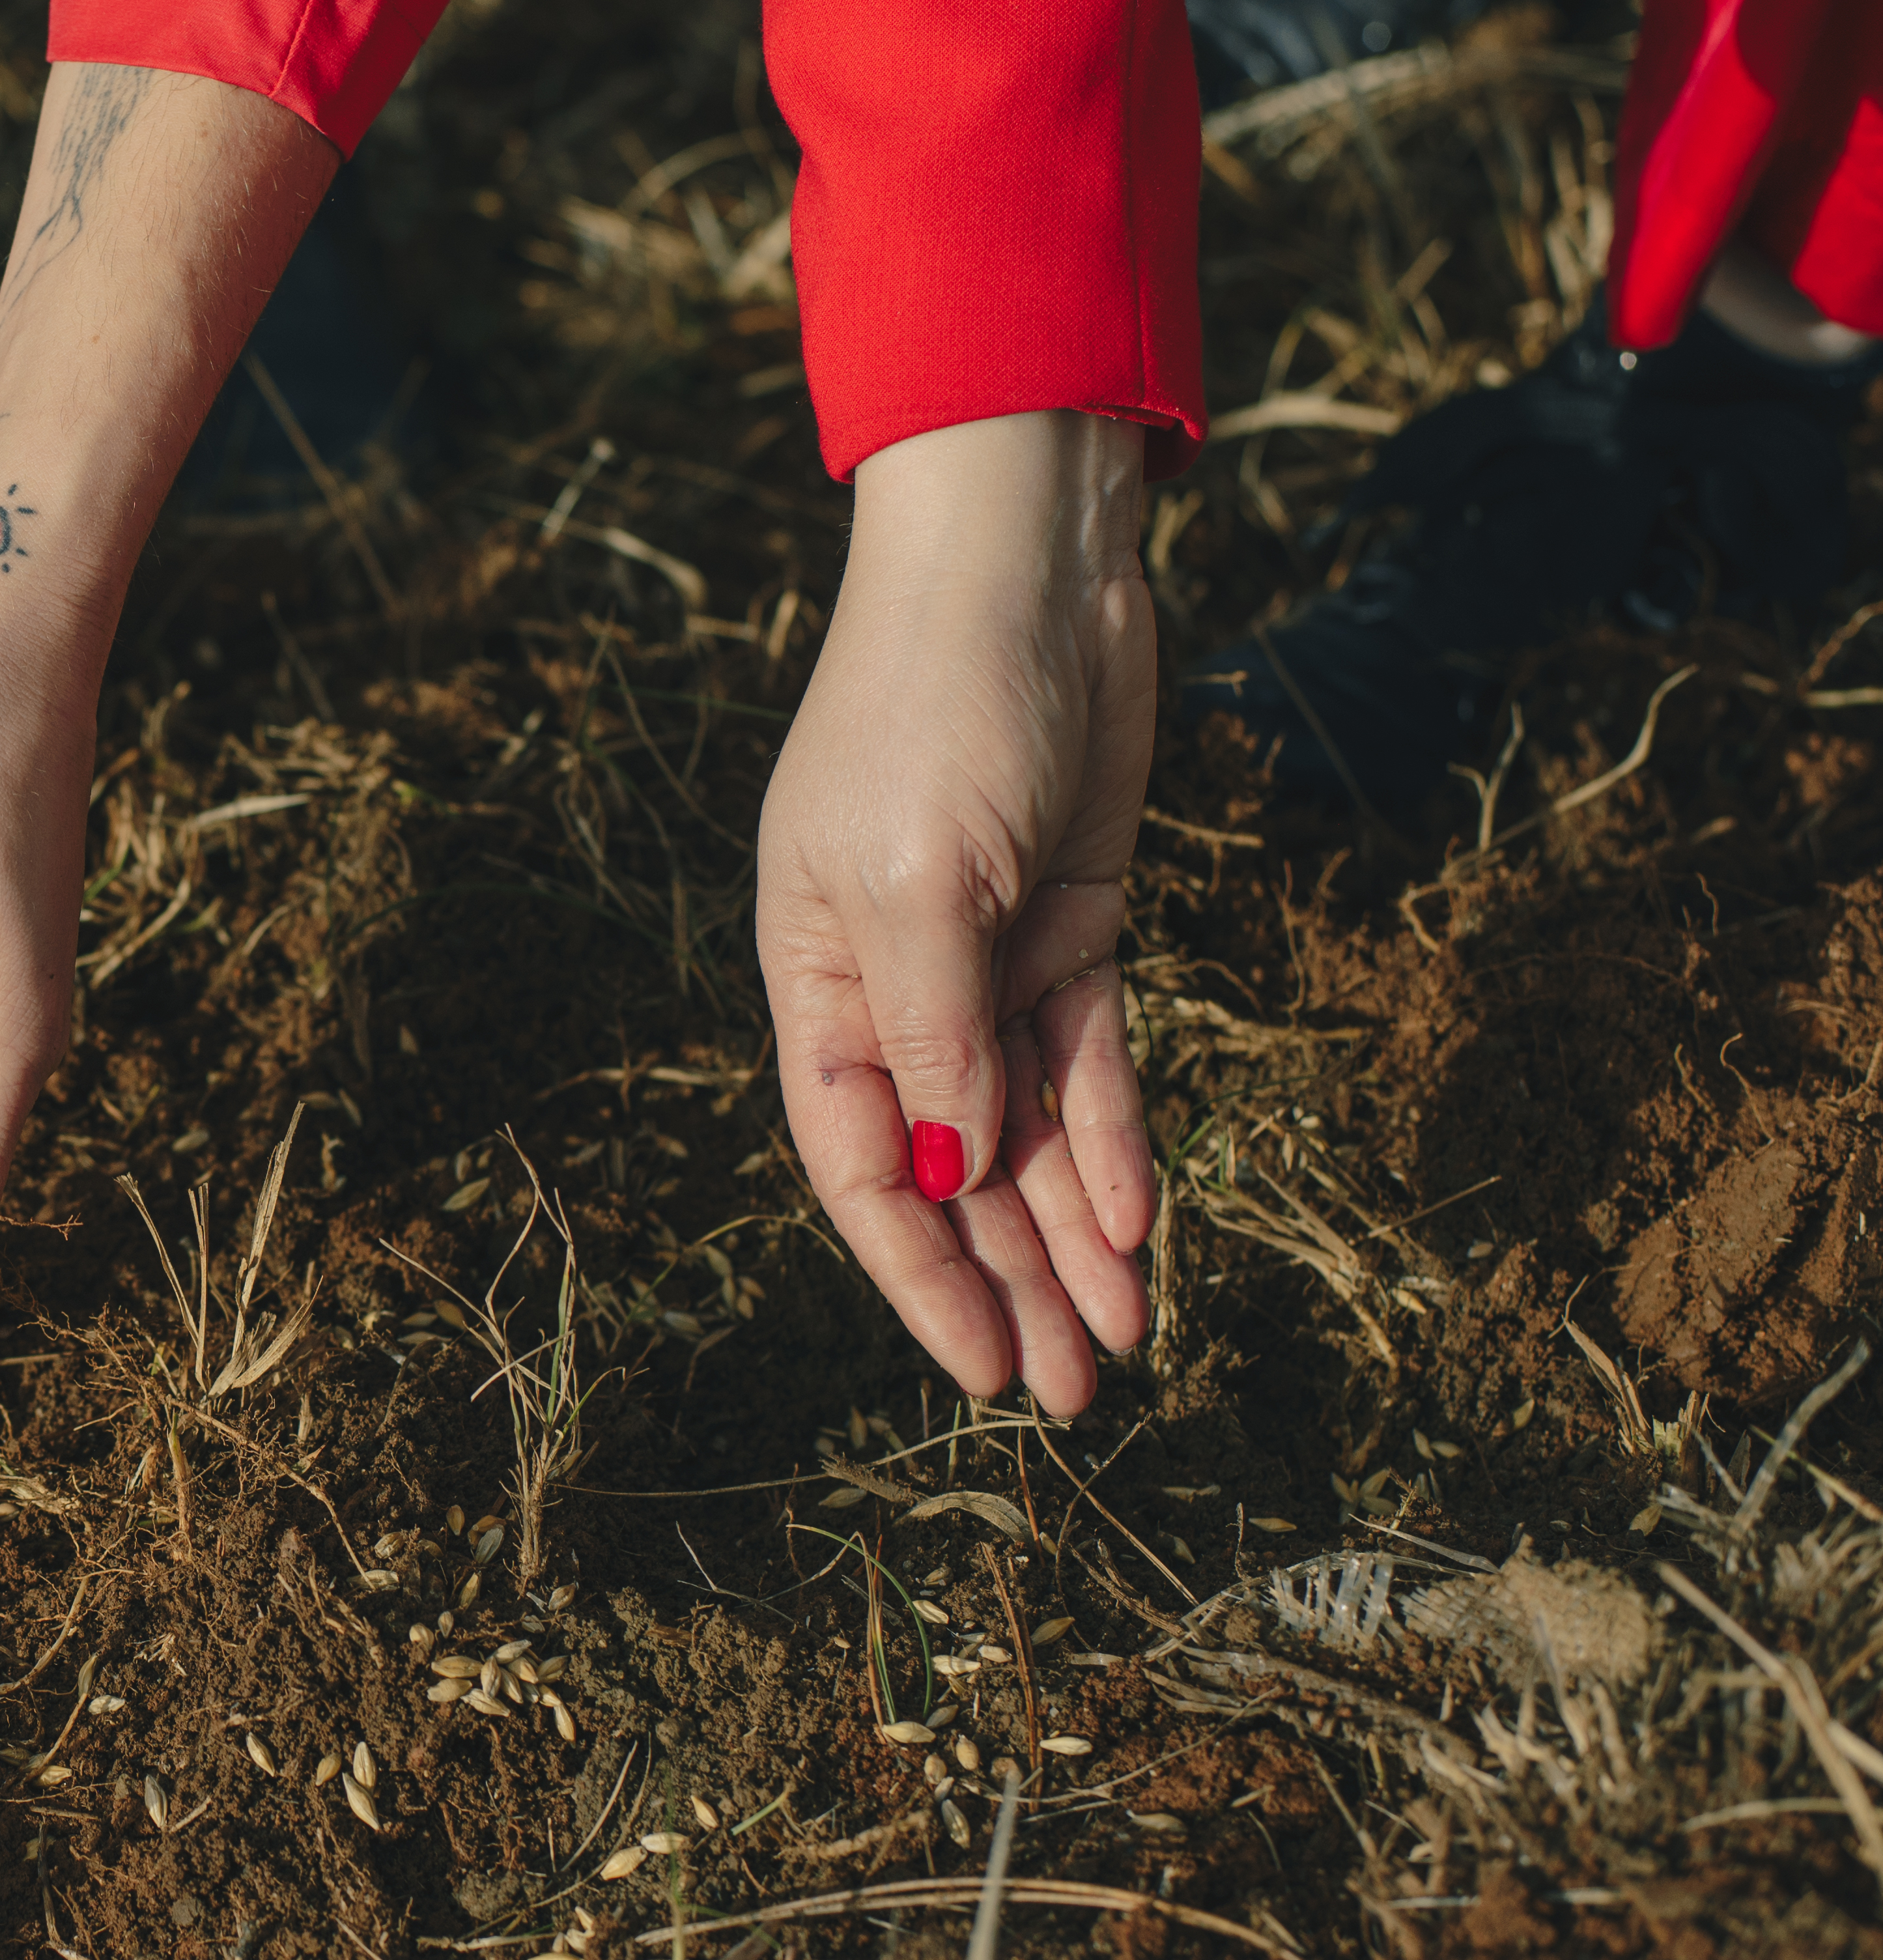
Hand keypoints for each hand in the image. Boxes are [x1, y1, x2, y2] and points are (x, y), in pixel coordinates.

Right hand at [756, 411, 1159, 1411]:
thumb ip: (938, 1034)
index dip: (918, 1271)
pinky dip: (1116, 1142)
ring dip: (1074, 1235)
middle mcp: (896, 983)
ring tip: (1123, 1344)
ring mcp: (988, 955)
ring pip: (1030, 1132)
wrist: (1029, 564)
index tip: (980, 1369)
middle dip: (1009, 1282)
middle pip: (952, 1167)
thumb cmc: (939, 704)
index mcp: (818, 975)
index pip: (863, 1159)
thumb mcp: (927, 880)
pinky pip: (1091, 1063)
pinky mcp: (1072, 922)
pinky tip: (1141, 1224)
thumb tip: (948, 1175)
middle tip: (1071, 1395)